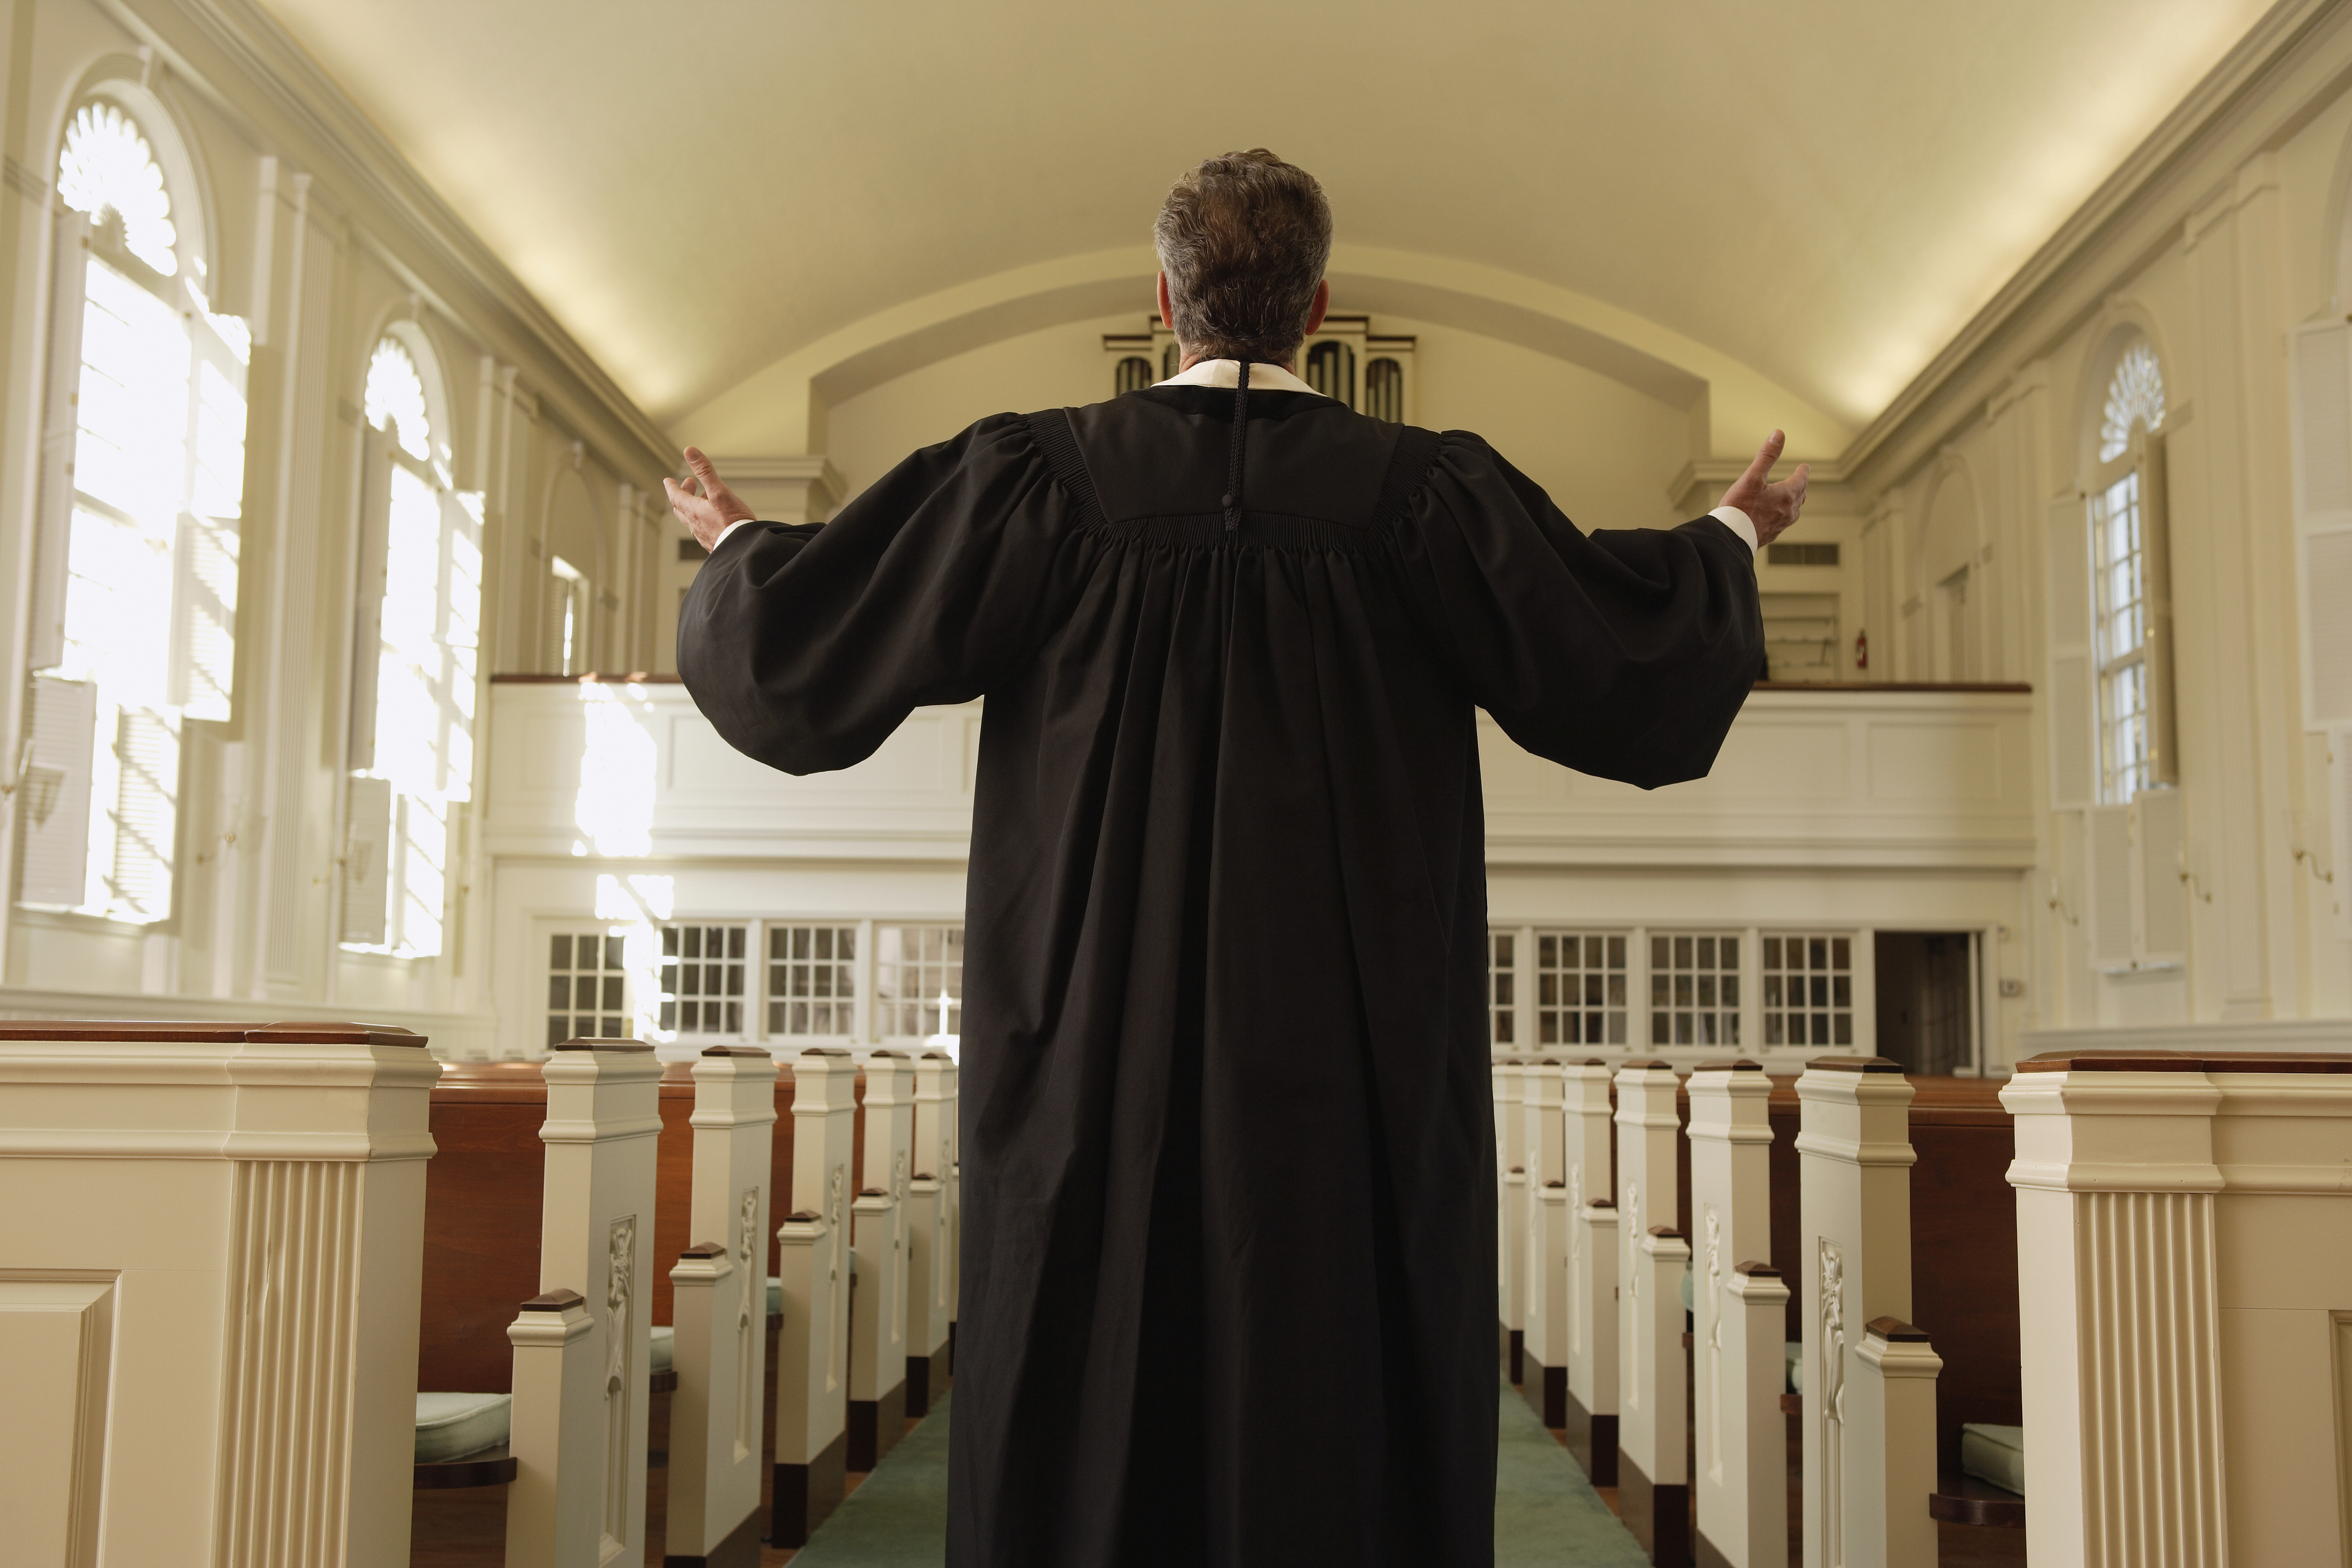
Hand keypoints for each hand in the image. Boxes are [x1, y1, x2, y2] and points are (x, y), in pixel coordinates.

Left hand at [663, 447, 755, 549]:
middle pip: (681, 508)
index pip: (676, 496)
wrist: (744, 549)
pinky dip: (702, 520)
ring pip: (691, 520)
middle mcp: (695, 524)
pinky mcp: (714, 544)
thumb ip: (705, 471)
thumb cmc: (734, 521)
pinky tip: (713, 520)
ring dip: (693, 507)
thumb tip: (690, 451)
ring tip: (703, 500)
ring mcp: (704, 536)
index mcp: (693, 510)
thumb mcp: (720, 491)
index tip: (667, 480)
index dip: (671, 486)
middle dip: (682, 494)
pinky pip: (702, 530)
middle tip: (689, 484)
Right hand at [1717, 430, 1807, 549]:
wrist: (1730, 538)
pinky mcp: (1771, 534)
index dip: (1803, 471)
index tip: (1804, 467)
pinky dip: (1784, 513)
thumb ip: (1767, 456)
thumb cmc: (1739, 507)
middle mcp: (1788, 511)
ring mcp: (1780, 524)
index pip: (1801, 479)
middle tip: (1799, 480)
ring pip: (1794, 510)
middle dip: (1801, 486)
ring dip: (1795, 501)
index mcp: (1786, 495)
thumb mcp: (1752, 477)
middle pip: (1800, 495)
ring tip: (1792, 497)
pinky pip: (1783, 521)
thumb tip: (1779, 434)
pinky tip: (1776, 515)